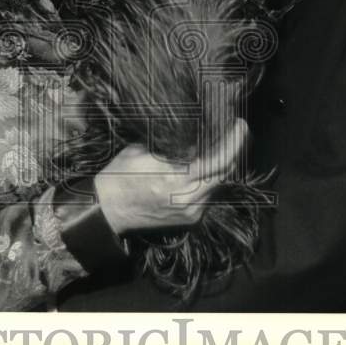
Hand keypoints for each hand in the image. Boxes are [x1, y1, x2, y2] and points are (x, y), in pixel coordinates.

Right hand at [94, 119, 247, 236]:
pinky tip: (211, 163)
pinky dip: (214, 177)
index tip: (239, 125)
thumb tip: (198, 134)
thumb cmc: (119, 176)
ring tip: (226, 142)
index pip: (217, 162)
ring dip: (225, 164)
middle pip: (225, 174)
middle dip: (236, 150)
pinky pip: (210, 194)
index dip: (233, 142)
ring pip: (220, 185)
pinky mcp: (190, 219)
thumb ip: (173, 146)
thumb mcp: (143, 151)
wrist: (106, 211)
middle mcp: (187, 199)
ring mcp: (191, 212)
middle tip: (238, 130)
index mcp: (173, 180)